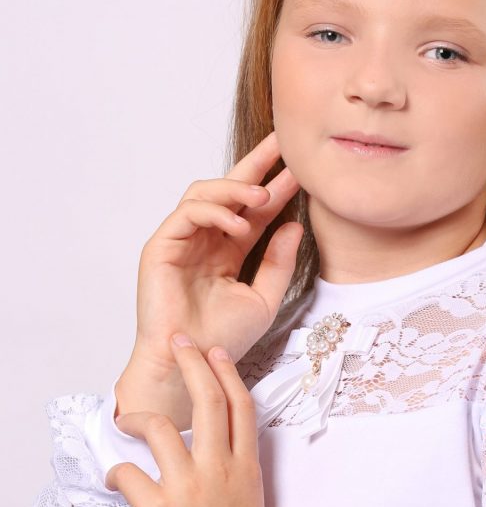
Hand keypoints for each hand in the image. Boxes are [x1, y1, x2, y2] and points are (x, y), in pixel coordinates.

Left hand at [104, 333, 265, 506]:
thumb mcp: (250, 502)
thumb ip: (236, 469)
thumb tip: (218, 448)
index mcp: (246, 468)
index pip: (240, 407)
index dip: (226, 374)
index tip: (214, 353)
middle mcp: (220, 469)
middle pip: (208, 401)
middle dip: (191, 364)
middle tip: (178, 343)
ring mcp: (189, 486)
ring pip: (161, 428)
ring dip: (139, 418)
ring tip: (128, 420)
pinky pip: (129, 474)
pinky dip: (116, 473)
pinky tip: (114, 479)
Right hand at [127, 129, 303, 377]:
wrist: (194, 364)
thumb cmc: (222, 340)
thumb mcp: (264, 300)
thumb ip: (279, 263)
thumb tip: (294, 225)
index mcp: (227, 252)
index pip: (254, 210)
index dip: (277, 187)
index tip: (302, 169)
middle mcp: (204, 241)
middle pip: (229, 190)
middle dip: (255, 164)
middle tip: (281, 142)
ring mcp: (181, 241)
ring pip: (205, 193)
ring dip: (236, 189)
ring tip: (265, 196)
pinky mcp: (161, 247)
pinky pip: (188, 213)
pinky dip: (215, 212)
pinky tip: (240, 225)